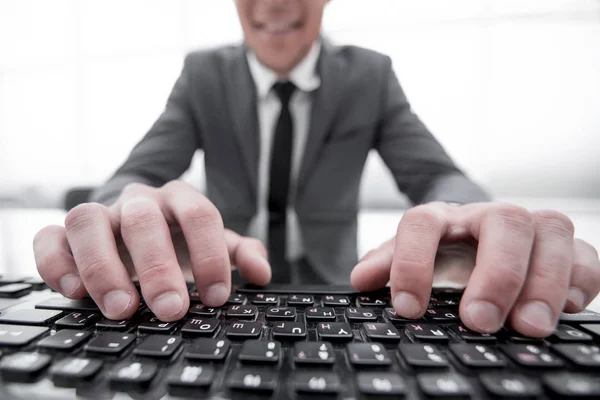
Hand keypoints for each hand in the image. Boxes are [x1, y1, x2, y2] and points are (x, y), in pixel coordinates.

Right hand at [33, 180, 270, 320]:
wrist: (138, 234)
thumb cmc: (181, 244)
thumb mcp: (214, 248)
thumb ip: (240, 255)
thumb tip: (260, 273)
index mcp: (179, 199)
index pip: (199, 214)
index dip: (209, 255)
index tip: (216, 297)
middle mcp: (138, 201)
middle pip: (144, 219)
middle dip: (158, 267)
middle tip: (172, 309)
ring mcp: (99, 213)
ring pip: (88, 220)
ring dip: (102, 266)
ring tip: (121, 309)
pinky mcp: (64, 233)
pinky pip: (49, 237)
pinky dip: (57, 263)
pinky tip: (75, 293)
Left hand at [351, 202, 599, 336]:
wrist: (477, 240)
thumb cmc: (441, 253)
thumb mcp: (410, 258)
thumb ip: (388, 265)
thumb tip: (361, 278)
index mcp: (443, 217)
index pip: (423, 223)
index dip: (412, 263)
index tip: (407, 309)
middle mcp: (488, 215)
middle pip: (503, 221)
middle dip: (495, 273)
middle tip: (478, 321)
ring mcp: (530, 226)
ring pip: (550, 230)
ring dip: (542, 281)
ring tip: (528, 327)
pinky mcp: (565, 246)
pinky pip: (584, 251)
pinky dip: (581, 278)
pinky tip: (566, 308)